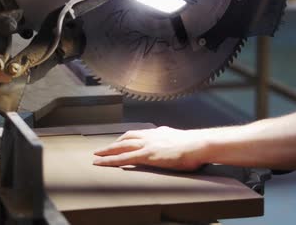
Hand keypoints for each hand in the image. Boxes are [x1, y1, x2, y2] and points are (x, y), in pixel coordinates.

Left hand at [93, 126, 208, 171]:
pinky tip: (102, 162)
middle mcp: (150, 135)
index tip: (120, 141)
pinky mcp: (146, 155)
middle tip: (102, 148)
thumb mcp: (180, 141)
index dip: (126, 138)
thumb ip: (172, 142)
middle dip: (113, 143)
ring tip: (97, 156)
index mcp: (158, 132)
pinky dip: (111, 160)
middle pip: (126, 138)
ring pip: (121, 146)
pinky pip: (124, 158)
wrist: (197, 144)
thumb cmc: (195, 146)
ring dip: (107, 150)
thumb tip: (172, 146)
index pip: (138, 134)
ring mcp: (147, 144)